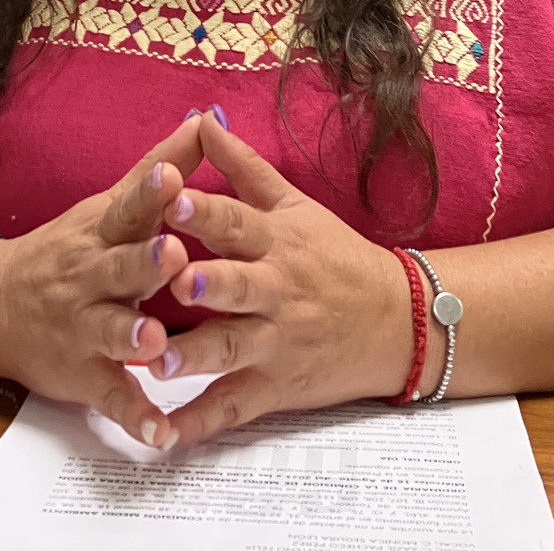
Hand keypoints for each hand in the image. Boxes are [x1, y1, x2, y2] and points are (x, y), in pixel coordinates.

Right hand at [0, 115, 202, 448]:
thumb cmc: (71, 250)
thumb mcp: (108, 207)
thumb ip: (158, 169)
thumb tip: (203, 119)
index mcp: (102, 233)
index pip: (127, 207)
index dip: (149, 191)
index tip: (173, 175)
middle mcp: (90, 277)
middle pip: (119, 267)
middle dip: (145, 263)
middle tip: (175, 255)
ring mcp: (84, 328)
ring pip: (110, 331)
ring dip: (132, 335)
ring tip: (156, 341)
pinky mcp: (84, 375)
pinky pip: (111, 398)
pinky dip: (135, 416)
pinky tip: (161, 434)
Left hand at [145, 110, 415, 447]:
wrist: (398, 321)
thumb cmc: (335, 256)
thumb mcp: (294, 206)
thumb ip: (242, 166)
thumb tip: (201, 118)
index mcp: (276, 242)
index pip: (238, 221)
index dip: (205, 209)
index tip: (172, 196)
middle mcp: (275, 291)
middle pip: (237, 285)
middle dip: (207, 283)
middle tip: (173, 282)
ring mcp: (275, 342)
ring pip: (231, 349)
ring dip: (194, 356)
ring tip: (155, 362)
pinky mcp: (274, 387)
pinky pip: (233, 408)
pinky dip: (199, 424)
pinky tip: (164, 436)